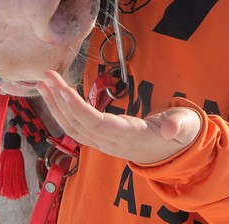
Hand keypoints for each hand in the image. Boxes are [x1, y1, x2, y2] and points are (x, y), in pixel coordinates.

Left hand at [36, 71, 201, 165]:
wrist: (176, 152)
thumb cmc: (180, 133)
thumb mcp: (185, 126)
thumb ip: (179, 125)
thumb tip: (173, 129)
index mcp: (131, 138)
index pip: (98, 125)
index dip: (78, 110)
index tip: (62, 91)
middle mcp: (113, 144)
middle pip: (79, 126)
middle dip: (59, 102)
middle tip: (45, 76)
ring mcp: (105, 143)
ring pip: (74, 128)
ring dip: (56, 106)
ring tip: (43, 83)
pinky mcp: (101, 137)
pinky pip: (77, 127)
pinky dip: (63, 111)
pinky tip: (55, 95)